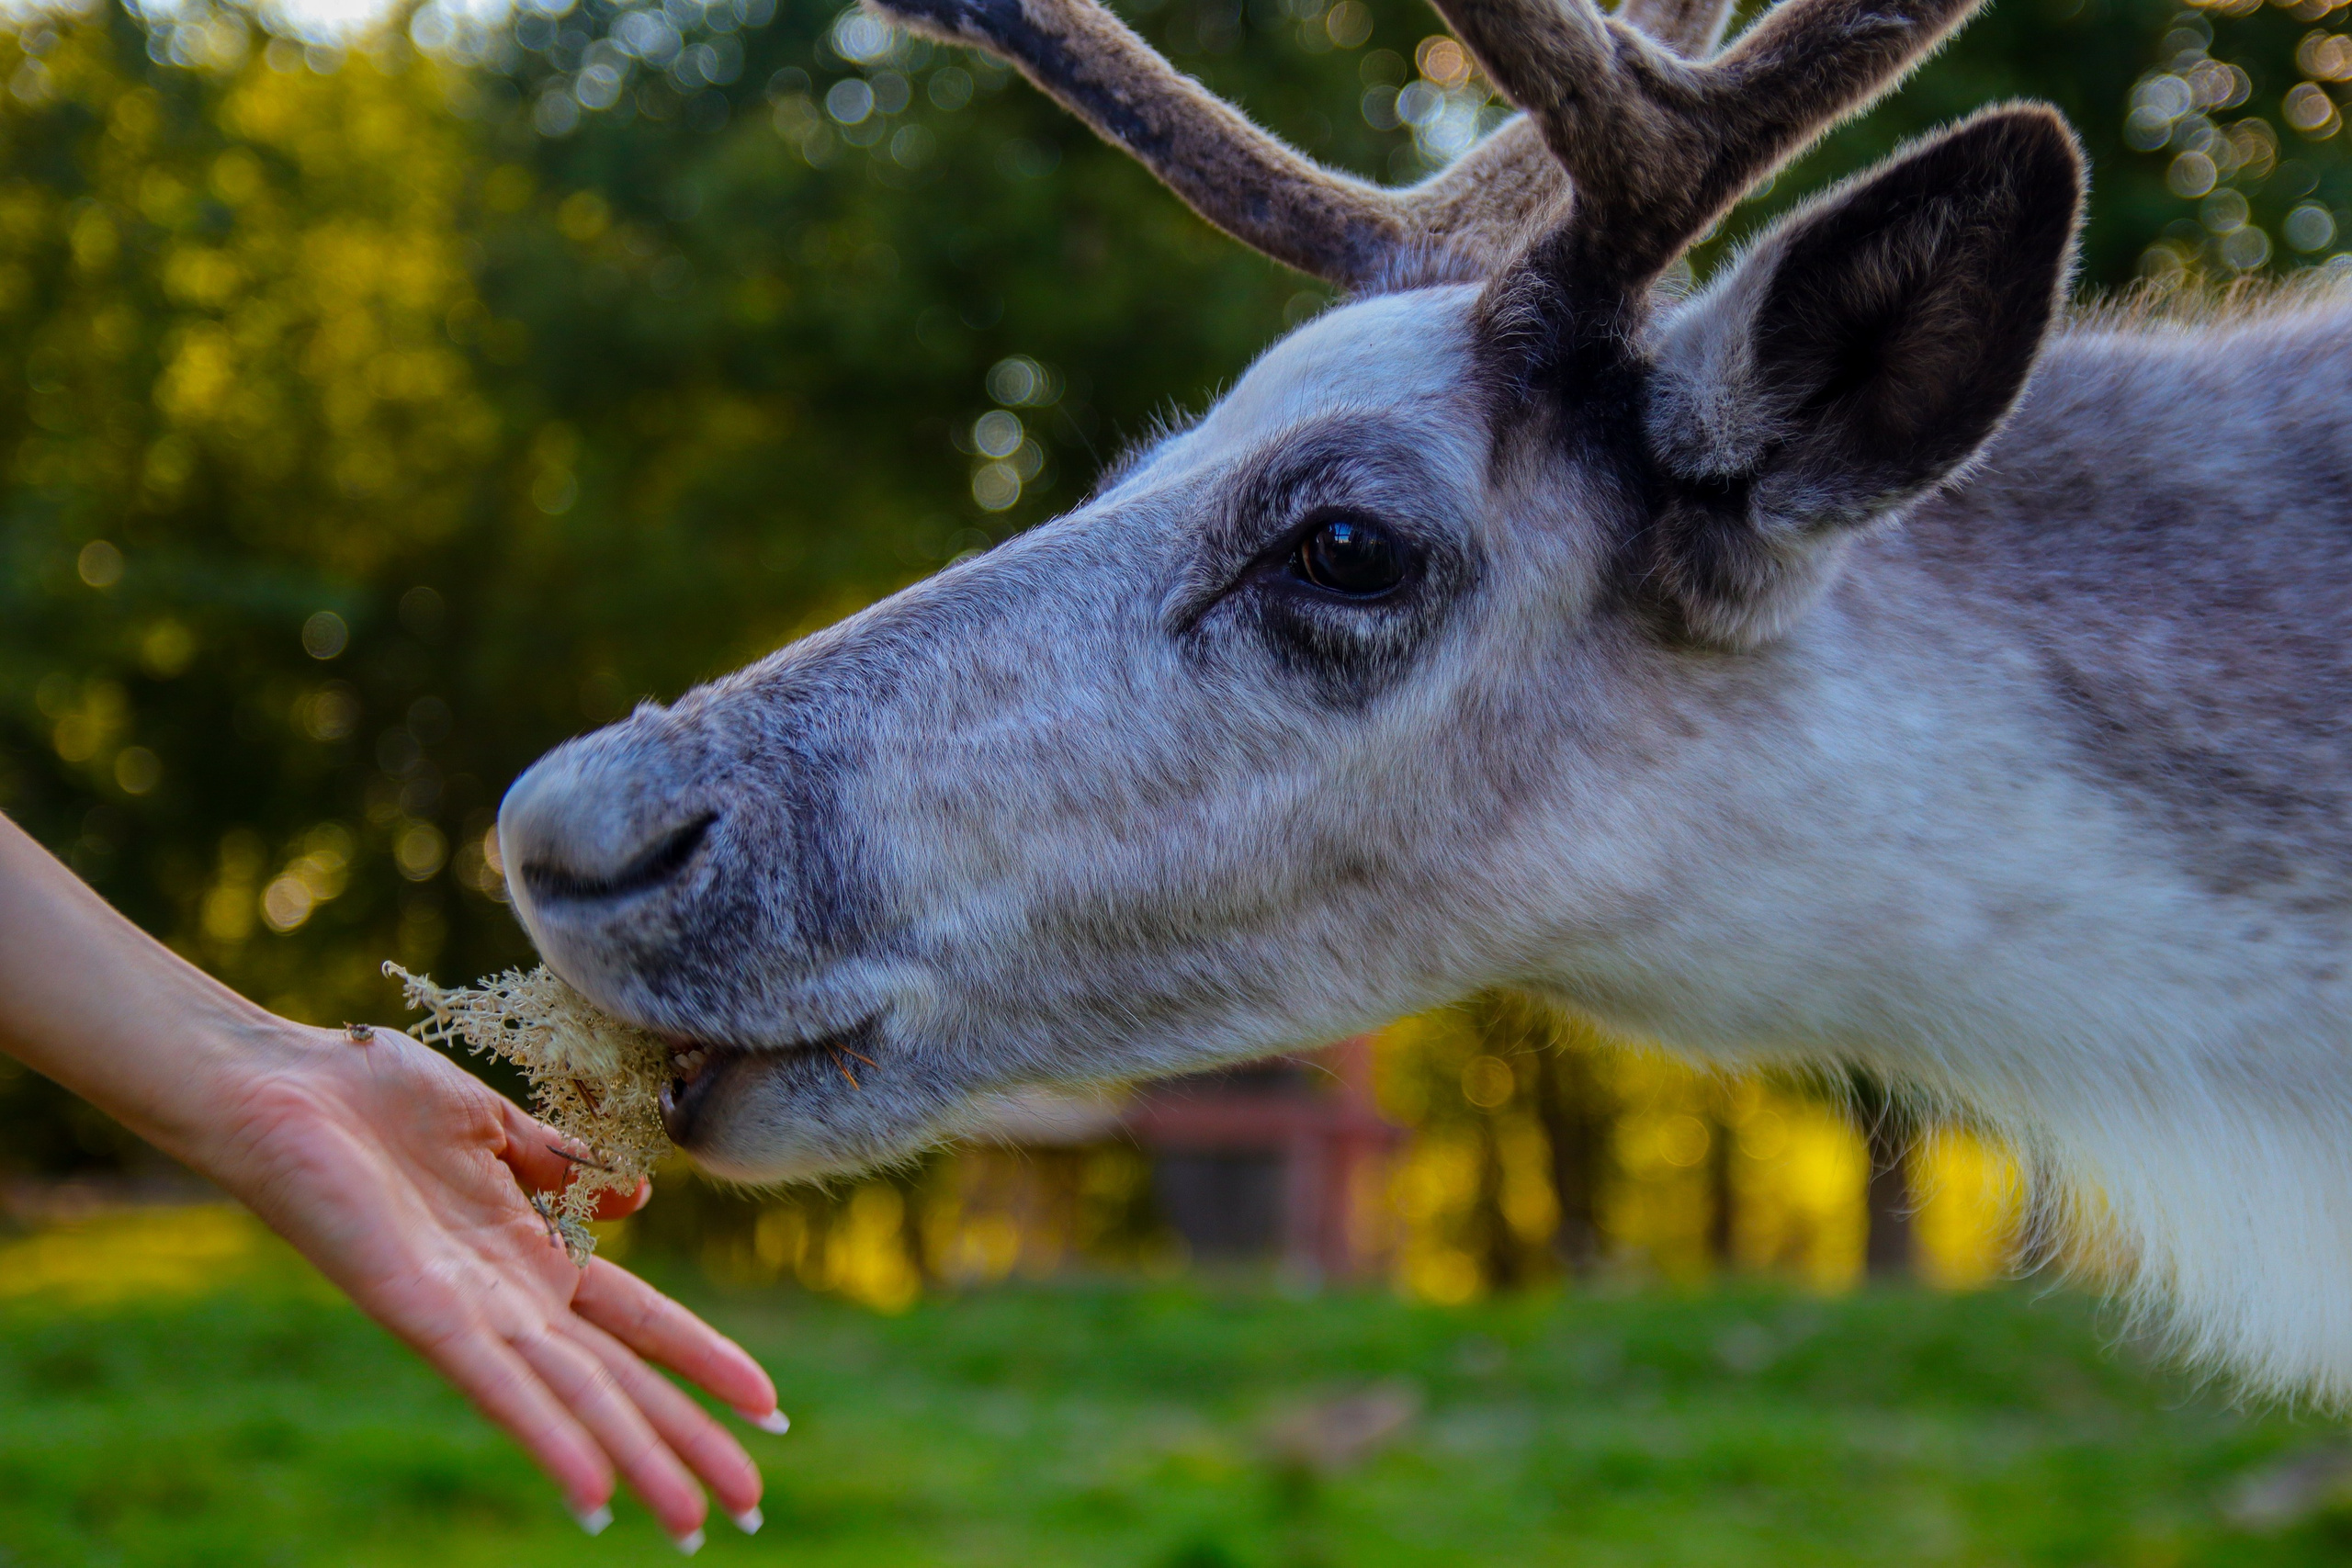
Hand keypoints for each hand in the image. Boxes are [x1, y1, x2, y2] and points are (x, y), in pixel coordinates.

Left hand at [205, 1019, 776, 1546]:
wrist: (280, 1084)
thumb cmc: (372, 1095)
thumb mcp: (493, 1124)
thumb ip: (563, 1163)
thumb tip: (638, 1196)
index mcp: (531, 1253)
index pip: (638, 1323)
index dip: (703, 1361)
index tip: (768, 1404)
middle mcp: (507, 1299)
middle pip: (619, 1383)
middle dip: (687, 1442)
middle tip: (748, 1510)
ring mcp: (469, 1314)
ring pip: (574, 1400)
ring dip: (638, 1462)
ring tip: (695, 1523)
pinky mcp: (422, 1314)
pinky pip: (497, 1389)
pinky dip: (549, 1441)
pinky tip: (594, 1497)